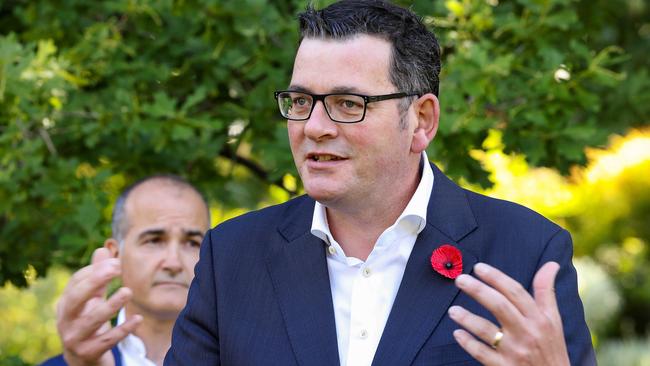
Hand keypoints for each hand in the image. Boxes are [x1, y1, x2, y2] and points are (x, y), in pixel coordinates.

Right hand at [56, 248, 141, 365]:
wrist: (83, 359)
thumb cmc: (88, 321)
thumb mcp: (91, 298)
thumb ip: (97, 276)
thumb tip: (102, 249)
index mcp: (66, 303)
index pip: (76, 283)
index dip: (95, 271)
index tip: (116, 262)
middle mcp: (65, 320)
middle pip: (76, 298)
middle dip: (95, 281)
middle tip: (117, 268)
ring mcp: (75, 338)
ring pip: (91, 320)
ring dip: (111, 305)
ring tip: (128, 291)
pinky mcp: (88, 353)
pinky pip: (107, 340)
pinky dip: (123, 330)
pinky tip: (138, 319)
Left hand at [448, 262, 569, 365]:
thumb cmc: (551, 349)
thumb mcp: (554, 320)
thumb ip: (547, 292)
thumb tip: (551, 263)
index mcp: (540, 319)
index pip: (516, 292)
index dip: (496, 277)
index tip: (478, 268)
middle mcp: (527, 332)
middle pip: (499, 306)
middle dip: (478, 290)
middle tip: (460, 280)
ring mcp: (514, 351)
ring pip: (487, 330)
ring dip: (467, 318)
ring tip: (453, 310)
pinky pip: (481, 353)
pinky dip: (468, 342)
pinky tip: (457, 333)